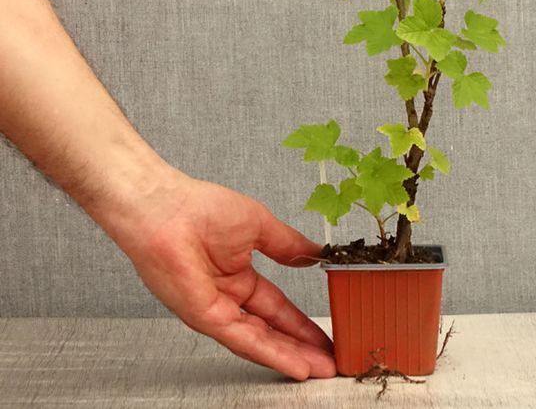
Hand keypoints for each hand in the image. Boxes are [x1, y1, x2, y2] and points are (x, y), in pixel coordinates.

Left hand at [109, 171, 335, 380]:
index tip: (324, 332)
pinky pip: (243, 338)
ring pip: (260, 340)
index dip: (301, 321)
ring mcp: (215, 310)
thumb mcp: (260, 225)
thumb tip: (315, 254)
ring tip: (320, 368)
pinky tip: (293, 362)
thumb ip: (288, 244)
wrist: (166, 208)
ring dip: (292, 355)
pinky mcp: (205, 317)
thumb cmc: (200, 207)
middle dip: (302, 346)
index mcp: (237, 274)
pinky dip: (270, 352)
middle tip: (330, 360)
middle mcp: (227, 297)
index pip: (276, 306)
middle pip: (271, 330)